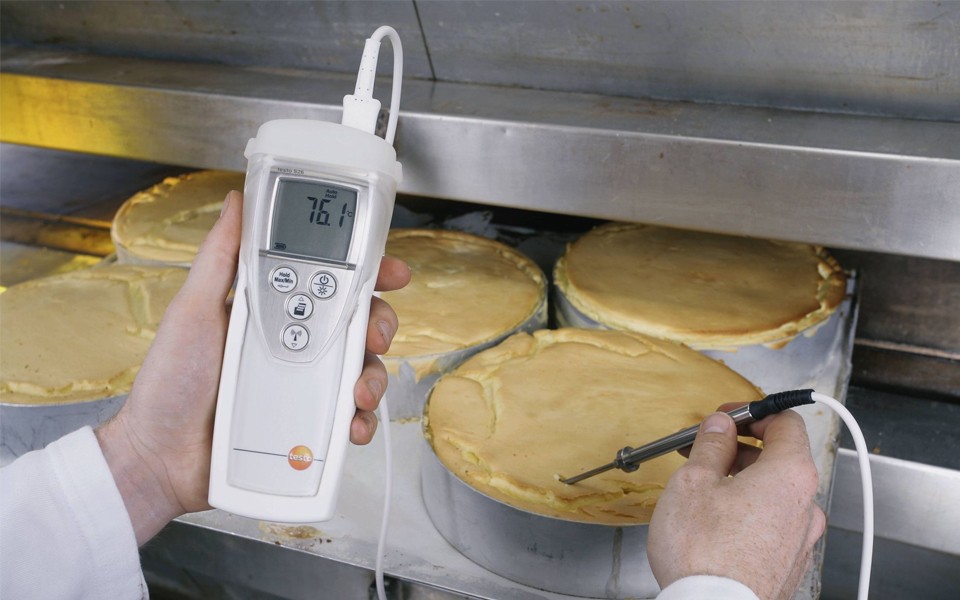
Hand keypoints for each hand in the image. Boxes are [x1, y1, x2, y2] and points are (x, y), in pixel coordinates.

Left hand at [96, 191, 410, 544]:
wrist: (160, 458)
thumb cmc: (170, 384)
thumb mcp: (194, 310)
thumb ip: (220, 257)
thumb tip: (235, 203)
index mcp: (274, 311)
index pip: (330, 281)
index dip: (366, 272)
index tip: (388, 269)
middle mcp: (297, 344)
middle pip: (359, 323)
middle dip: (380, 322)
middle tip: (373, 332)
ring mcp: (307, 385)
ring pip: (364, 369)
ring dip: (374, 374)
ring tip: (357, 389)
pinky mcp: (312, 425)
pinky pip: (352, 417)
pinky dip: (361, 419)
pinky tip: (350, 422)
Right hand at [647, 406, 825, 599]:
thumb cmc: (704, 553)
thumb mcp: (694, 482)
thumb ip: (711, 446)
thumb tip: (720, 427)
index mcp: (790, 475)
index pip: (785, 422)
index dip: (752, 412)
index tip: (726, 417)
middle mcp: (805, 506)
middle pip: (780, 458)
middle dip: (740, 448)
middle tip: (704, 450)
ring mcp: (800, 539)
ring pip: (774, 493)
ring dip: (742, 481)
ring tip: (703, 488)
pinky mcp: (787, 564)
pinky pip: (772, 523)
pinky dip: (748, 511)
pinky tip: (716, 521)